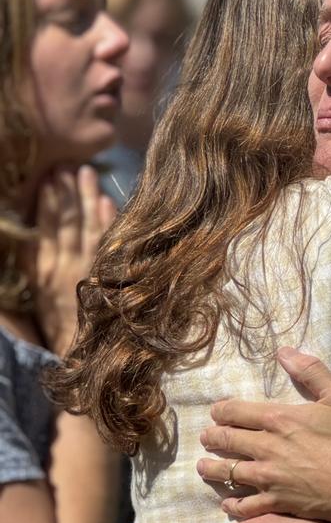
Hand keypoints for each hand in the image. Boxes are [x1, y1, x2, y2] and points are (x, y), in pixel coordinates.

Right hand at [35, 166, 115, 355]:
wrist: (82, 357)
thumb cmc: (60, 322)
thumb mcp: (38, 292)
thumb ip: (34, 262)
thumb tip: (27, 235)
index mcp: (44, 271)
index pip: (45, 228)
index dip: (48, 201)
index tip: (50, 177)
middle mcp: (65, 268)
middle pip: (67, 222)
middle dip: (67, 192)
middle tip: (68, 165)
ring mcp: (89, 272)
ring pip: (88, 227)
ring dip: (87, 198)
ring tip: (88, 173)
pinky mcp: (109, 279)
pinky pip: (110, 246)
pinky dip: (110, 222)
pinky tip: (110, 202)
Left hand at [197, 349, 330, 522]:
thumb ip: (311, 370)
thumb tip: (284, 351)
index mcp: (279, 418)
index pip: (236, 412)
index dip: (222, 411)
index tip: (217, 413)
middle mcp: (266, 448)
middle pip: (228, 441)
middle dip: (213, 437)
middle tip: (206, 437)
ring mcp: (269, 478)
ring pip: (228, 473)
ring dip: (212, 469)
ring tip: (203, 467)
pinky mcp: (277, 503)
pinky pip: (244, 505)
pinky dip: (231, 504)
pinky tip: (227, 503)